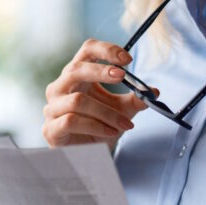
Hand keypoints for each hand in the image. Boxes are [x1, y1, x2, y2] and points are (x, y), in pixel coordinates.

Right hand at [42, 38, 157, 146]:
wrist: (86, 155)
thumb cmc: (100, 125)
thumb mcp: (121, 110)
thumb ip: (135, 100)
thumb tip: (155, 92)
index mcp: (77, 75)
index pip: (87, 50)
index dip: (106, 49)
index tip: (127, 59)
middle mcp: (60, 87)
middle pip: (76, 68)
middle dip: (101, 71)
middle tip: (123, 76)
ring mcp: (52, 107)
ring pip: (78, 100)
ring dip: (106, 112)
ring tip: (125, 124)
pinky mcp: (50, 129)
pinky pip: (71, 121)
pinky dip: (95, 126)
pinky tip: (110, 132)